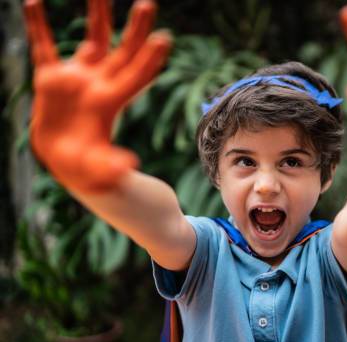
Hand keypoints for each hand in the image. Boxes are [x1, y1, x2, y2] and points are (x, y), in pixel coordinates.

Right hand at [24, 0, 171, 191]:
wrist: (68, 164)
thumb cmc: (90, 171)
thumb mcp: (100, 172)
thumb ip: (112, 167)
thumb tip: (129, 165)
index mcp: (112, 103)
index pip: (136, 77)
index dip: (149, 59)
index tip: (164, 38)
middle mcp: (100, 85)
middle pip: (123, 51)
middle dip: (136, 29)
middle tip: (148, 4)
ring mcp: (78, 79)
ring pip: (92, 40)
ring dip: (98, 15)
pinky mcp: (51, 80)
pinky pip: (43, 47)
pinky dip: (38, 26)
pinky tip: (34, 2)